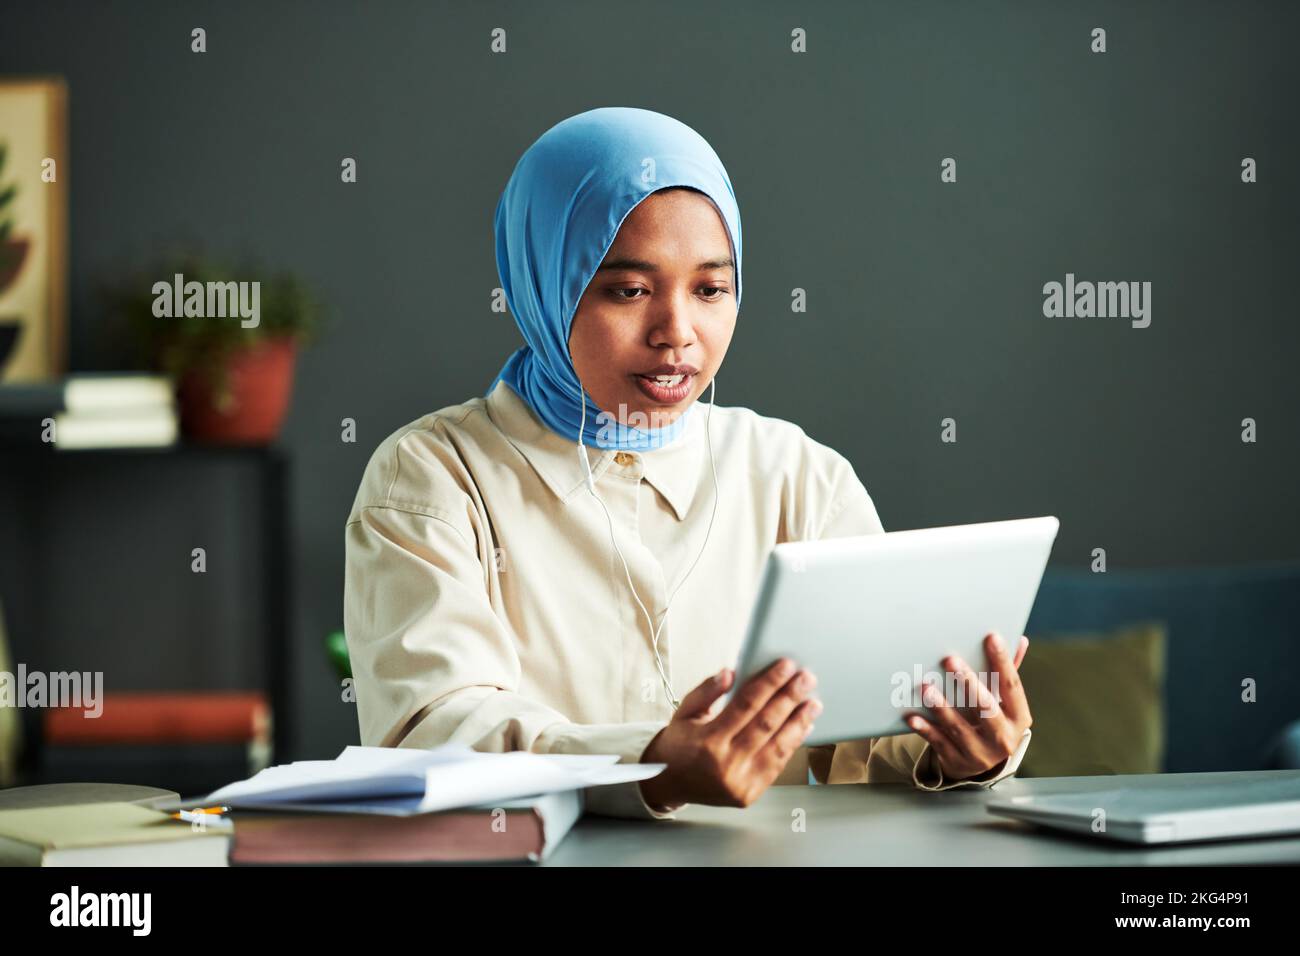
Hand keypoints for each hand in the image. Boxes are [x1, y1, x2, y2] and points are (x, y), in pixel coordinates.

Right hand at [638, 658, 821, 811]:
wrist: (670, 783)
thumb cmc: (680, 743)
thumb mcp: (684, 712)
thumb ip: (706, 691)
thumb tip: (731, 673)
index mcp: (708, 741)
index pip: (746, 705)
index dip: (769, 683)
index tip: (786, 666)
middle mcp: (725, 764)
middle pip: (766, 724)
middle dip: (790, 698)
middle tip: (806, 679)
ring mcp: (740, 782)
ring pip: (778, 747)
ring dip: (799, 722)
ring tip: (813, 703)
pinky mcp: (750, 794)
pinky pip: (777, 766)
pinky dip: (792, 745)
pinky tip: (802, 728)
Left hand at [903, 632, 1031, 782]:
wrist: (982, 764)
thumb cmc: (992, 720)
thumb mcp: (1004, 702)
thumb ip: (1007, 674)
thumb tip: (1020, 640)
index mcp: (1019, 717)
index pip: (1012, 685)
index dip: (1003, 661)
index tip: (991, 637)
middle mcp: (1004, 738)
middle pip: (986, 708)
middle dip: (969, 684)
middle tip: (950, 660)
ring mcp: (981, 753)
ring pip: (960, 728)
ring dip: (942, 707)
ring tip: (925, 687)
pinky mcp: (958, 761)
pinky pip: (939, 743)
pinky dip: (926, 730)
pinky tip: (912, 717)